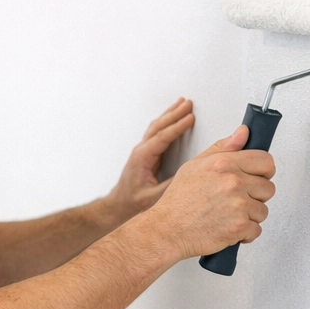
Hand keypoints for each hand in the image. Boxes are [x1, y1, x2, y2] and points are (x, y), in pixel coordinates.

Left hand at [105, 97, 195, 220]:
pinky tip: (173, 117)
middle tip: (188, 103)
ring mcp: (142, 151)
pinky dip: (167, 122)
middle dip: (174, 113)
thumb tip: (192, 173)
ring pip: (157, 127)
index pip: (162, 137)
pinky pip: (157, 133)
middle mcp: (141, 151)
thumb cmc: (132, 203)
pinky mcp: (146, 154)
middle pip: (159, 127)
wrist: (118, 205)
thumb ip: (172, 185)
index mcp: (142, 158)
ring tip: (182, 103)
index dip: (177, 127)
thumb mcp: (154, 197)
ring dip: (170, 114)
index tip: (190, 117)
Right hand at [141, 124, 276, 258]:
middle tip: (236, 200)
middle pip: (268, 188)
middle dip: (255, 196)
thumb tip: (243, 133)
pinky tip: (228, 227)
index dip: (264, 171)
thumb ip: (222, 148)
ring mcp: (238, 205)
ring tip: (228, 215)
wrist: (167, 230)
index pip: (265, 161)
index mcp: (224, 164)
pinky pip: (256, 230)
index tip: (257, 177)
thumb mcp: (194, 166)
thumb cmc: (178, 201)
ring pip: (262, 211)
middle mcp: (233, 182)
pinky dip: (244, 233)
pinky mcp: (239, 227)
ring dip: (249, 216)